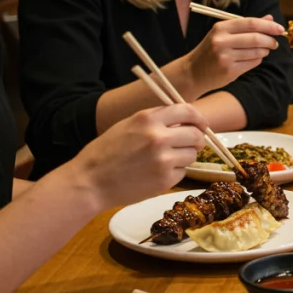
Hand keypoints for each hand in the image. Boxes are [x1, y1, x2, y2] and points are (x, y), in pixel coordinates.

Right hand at [69, 103, 208, 208]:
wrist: (90, 182)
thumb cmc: (106, 152)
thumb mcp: (129, 124)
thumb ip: (156, 119)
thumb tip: (185, 118)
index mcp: (148, 119)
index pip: (187, 111)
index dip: (198, 118)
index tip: (202, 125)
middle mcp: (159, 137)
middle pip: (195, 135)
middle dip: (195, 139)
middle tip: (188, 145)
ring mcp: (163, 160)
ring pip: (192, 155)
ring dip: (184, 157)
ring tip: (165, 160)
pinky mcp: (165, 180)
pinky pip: (183, 172)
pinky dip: (175, 172)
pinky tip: (157, 173)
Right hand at [184, 16, 284, 94]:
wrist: (193, 72)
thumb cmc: (211, 50)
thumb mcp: (224, 33)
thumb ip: (247, 26)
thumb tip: (270, 18)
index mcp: (221, 28)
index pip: (251, 23)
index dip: (269, 26)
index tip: (280, 29)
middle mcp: (221, 41)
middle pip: (256, 38)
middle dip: (270, 40)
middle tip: (275, 43)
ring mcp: (225, 57)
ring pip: (256, 52)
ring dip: (265, 51)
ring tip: (264, 50)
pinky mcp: (229, 71)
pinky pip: (252, 63)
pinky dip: (257, 60)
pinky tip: (253, 59)